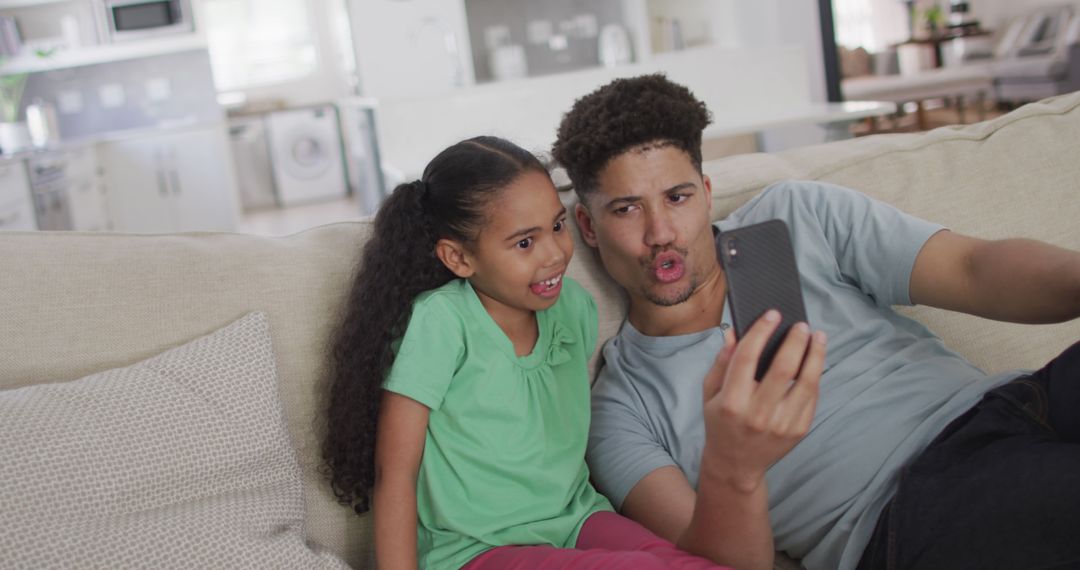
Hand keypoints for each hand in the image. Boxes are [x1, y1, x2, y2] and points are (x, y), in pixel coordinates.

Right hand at [700, 310, 825, 493]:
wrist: (736, 464)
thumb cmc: (721, 421)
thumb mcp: (710, 393)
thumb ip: (722, 362)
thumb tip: (734, 332)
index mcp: (731, 402)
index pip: (747, 358)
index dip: (761, 332)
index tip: (772, 314)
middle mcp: (757, 414)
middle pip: (783, 368)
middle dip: (795, 341)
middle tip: (801, 324)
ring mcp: (781, 425)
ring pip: (806, 382)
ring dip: (815, 355)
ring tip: (818, 337)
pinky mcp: (798, 431)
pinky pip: (811, 397)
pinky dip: (814, 376)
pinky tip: (814, 361)